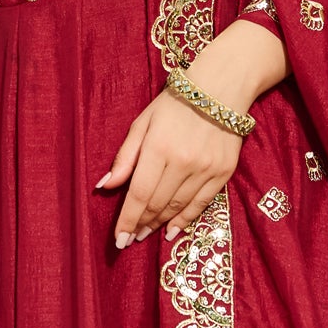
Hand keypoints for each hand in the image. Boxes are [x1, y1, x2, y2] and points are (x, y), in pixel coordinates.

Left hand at [98, 18, 287, 246]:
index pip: (139, 193)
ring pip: (178, 206)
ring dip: (159, 224)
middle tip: (129, 239)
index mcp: (158, 147)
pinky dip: (185, 220)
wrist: (221, 88)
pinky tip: (172, 230)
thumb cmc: (174, 103)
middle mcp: (183, 161)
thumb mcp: (143, 122)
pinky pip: (201, 204)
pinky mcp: (223, 172)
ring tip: (145, 234)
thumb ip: (125, 156)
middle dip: (141, 225)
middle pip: (158, 204)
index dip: (127, 219)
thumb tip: (105, 186)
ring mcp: (206, 168)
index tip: (118, 240)